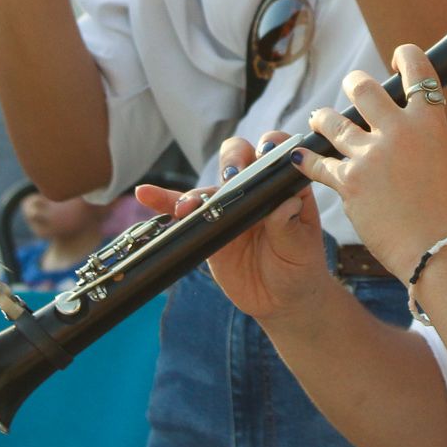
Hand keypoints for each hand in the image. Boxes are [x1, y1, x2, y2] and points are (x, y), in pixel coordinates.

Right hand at [134, 130, 332, 321]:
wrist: (282, 300)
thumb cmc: (300, 267)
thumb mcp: (300, 247)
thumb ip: (289, 224)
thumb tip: (283, 204)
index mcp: (284, 186)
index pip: (278, 153)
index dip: (271, 146)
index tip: (266, 153)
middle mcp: (255, 189)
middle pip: (239, 157)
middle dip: (233, 160)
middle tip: (232, 178)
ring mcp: (228, 206)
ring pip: (208, 185)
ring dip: (197, 190)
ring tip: (188, 206)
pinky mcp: (207, 227)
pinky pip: (182, 210)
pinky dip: (163, 201)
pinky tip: (145, 194)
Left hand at [295, 45, 446, 283]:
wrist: (438, 251)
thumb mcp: (444, 161)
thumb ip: (421, 139)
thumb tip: (399, 131)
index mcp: (430, 123)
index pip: (418, 71)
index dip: (405, 56)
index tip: (398, 58)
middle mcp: (399, 130)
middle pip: (363, 88)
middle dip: (353, 84)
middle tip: (351, 88)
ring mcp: (370, 155)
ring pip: (331, 122)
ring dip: (322, 119)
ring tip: (318, 119)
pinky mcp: (348, 181)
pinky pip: (315, 163)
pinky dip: (305, 160)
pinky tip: (297, 157)